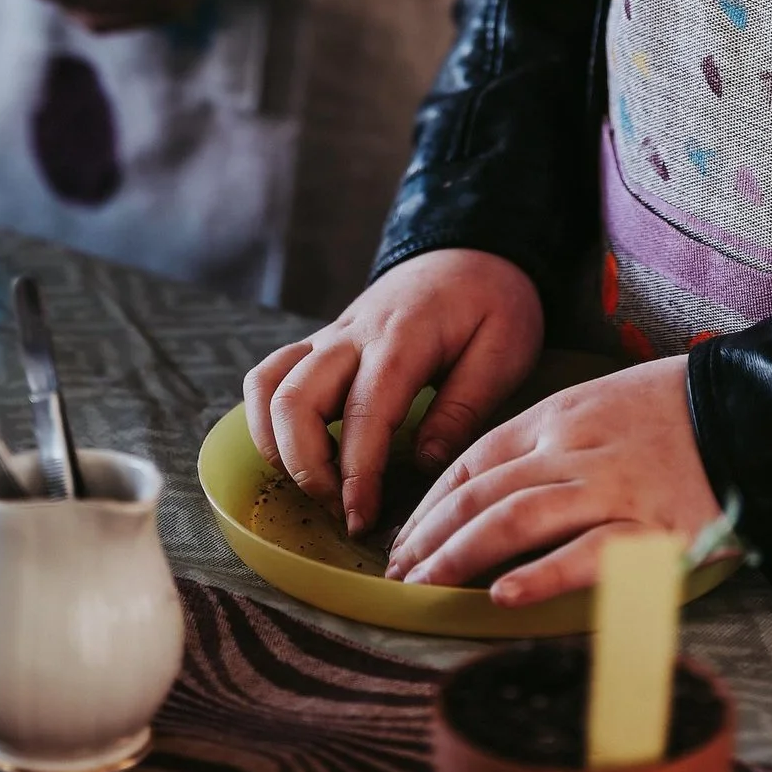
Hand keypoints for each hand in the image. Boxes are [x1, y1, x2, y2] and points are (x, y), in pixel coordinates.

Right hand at [244, 250, 543, 540]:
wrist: (470, 252)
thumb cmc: (493, 302)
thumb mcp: (505, 349)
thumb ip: (465, 407)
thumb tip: (423, 463)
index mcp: (404, 336)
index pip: (365, 409)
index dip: (357, 472)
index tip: (360, 519)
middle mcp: (353, 334)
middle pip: (294, 398)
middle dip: (305, 467)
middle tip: (341, 510)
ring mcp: (330, 336)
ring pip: (267, 385)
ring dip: (278, 445)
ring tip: (319, 485)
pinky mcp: (319, 343)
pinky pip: (269, 375)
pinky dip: (267, 419)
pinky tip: (300, 452)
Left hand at [386, 359, 725, 606]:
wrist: (751, 410)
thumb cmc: (676, 410)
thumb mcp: (601, 404)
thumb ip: (552, 441)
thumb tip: (497, 484)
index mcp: (558, 417)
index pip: (472, 459)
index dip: (431, 502)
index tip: (405, 537)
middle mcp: (572, 450)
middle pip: (481, 492)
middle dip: (431, 536)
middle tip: (398, 575)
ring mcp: (609, 488)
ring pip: (515, 518)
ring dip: (460, 556)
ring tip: (424, 586)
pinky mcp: (649, 529)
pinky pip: (585, 554)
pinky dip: (540, 576)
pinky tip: (505, 596)